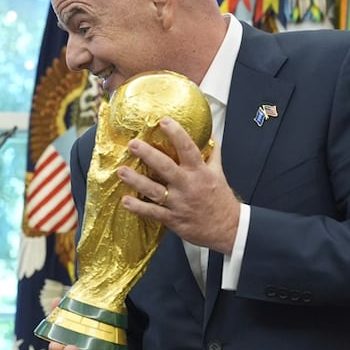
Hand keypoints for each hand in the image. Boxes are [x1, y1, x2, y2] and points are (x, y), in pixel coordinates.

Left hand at [117, 117, 240, 254]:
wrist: (228, 229)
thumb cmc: (220, 199)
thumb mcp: (218, 173)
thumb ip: (212, 155)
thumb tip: (209, 137)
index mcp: (200, 172)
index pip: (188, 148)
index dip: (176, 134)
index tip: (164, 121)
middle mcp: (188, 185)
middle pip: (166, 167)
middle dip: (148, 155)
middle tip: (133, 144)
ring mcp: (179, 203)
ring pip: (155, 190)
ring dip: (137, 181)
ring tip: (121, 171)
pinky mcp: (173, 219)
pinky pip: (153, 213)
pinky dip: (139, 208)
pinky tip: (125, 201)